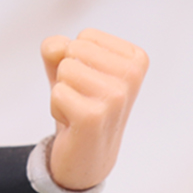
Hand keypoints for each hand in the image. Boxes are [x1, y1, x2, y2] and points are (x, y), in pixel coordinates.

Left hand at [40, 29, 147, 191]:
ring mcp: (116, 97)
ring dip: (62, 92)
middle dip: (67, 74)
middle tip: (82, 98)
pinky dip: (57, 107)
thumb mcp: (68, 67)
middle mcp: (133, 76)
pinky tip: (74, 123)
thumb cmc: (80, 104)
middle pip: (74, 49)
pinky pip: (58, 92)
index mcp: (136, 59)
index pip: (86, 36)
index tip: (89, 84)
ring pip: (65, 69)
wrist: (87, 156)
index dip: (76, 59)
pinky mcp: (94, 116)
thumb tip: (56, 48)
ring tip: (78, 109)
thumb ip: (58, 47)